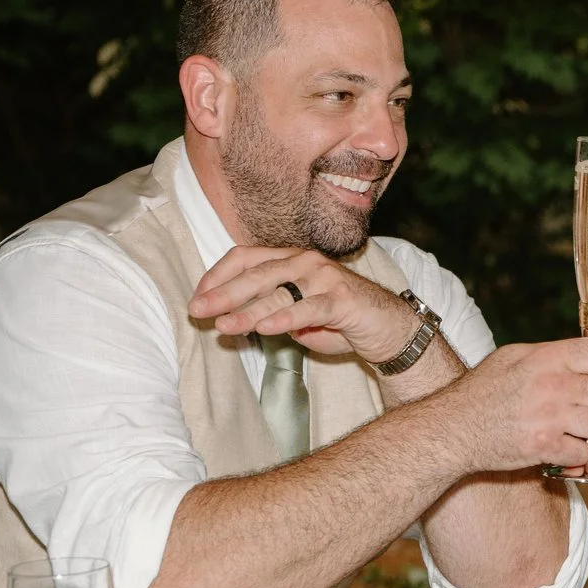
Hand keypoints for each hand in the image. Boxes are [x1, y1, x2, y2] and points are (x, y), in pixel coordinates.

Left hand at [187, 245, 422, 364]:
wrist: (389, 330)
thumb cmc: (341, 321)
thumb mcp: (297, 316)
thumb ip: (270, 312)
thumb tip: (232, 320)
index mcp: (291, 260)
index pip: (246, 258)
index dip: (218, 275)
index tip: (198, 297)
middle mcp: (306, 262)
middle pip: (256, 273)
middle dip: (223, 293)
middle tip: (197, 310)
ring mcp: (325, 278)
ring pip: (278, 290)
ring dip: (247, 310)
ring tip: (224, 326)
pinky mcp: (342, 299)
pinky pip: (309, 307)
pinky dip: (285, 317)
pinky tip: (265, 328)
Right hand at [444, 338, 587, 470]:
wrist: (453, 428)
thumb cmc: (485, 390)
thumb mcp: (517, 356)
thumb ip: (563, 351)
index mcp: (548, 358)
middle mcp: (554, 386)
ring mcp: (551, 418)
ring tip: (582, 430)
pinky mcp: (545, 447)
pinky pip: (584, 454)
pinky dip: (577, 455)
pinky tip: (564, 447)